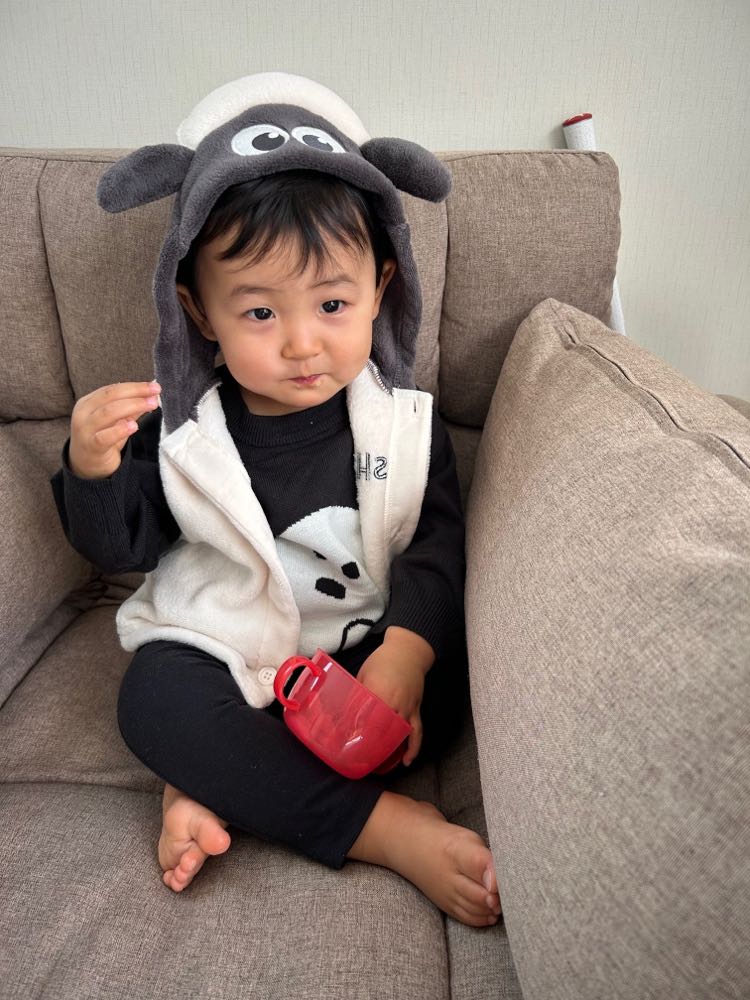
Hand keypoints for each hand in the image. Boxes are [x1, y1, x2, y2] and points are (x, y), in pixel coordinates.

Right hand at [68, 380, 160, 478]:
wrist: (86, 465)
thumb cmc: (102, 438)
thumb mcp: (117, 421)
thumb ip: (131, 409)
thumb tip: (151, 395)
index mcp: (88, 403)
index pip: (112, 389)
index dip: (134, 386)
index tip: (154, 386)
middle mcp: (83, 413)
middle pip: (110, 396)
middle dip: (135, 392)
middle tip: (155, 392)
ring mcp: (85, 430)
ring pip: (108, 413)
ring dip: (133, 406)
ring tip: (151, 405)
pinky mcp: (90, 447)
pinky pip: (105, 437)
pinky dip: (120, 430)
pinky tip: (134, 426)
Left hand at [356, 627, 434, 765]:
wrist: (409, 651)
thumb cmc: (383, 660)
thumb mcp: (364, 673)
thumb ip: (356, 692)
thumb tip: (341, 709)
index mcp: (379, 691)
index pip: (366, 716)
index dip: (356, 730)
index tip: (346, 742)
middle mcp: (394, 702)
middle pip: (382, 729)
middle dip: (371, 744)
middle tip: (358, 758)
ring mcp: (407, 707)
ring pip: (398, 734)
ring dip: (389, 750)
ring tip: (379, 765)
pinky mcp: (416, 710)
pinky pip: (417, 732)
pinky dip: (413, 748)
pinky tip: (407, 760)